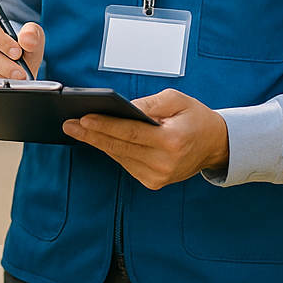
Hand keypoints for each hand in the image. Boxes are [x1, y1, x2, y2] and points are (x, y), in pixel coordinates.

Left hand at [61, 88, 228, 189]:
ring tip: (77, 129)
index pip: (130, 133)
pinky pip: (126, 163)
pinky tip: (97, 139)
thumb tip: (122, 106)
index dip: (105, 125)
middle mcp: (165, 163)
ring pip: (119, 157)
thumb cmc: (194, 118)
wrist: (213, 145)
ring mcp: (158, 177)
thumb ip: (149, 103)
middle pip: (119, 147)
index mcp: (172, 141)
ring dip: (97, 143)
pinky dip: (112, 151)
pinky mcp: (153, 183)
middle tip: (68, 124)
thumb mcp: (176, 99)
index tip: (83, 117)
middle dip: (91, 134)